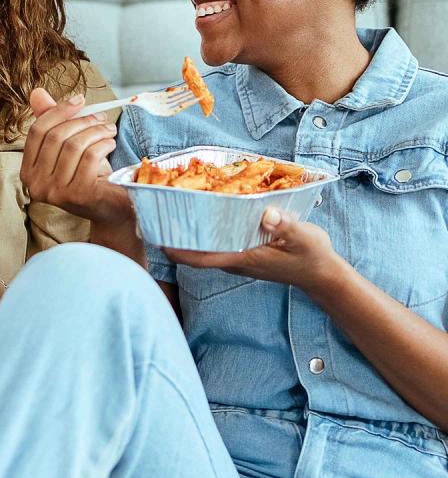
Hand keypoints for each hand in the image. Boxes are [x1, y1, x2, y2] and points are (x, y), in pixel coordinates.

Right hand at [20, 88, 117, 220]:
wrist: (110, 206)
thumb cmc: (88, 174)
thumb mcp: (67, 146)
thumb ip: (52, 121)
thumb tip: (37, 92)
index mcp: (28, 171)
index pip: (37, 131)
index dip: (58, 111)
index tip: (80, 100)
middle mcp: (36, 184)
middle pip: (56, 136)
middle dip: (82, 120)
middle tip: (101, 117)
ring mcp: (56, 192)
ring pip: (74, 145)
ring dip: (96, 131)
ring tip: (109, 130)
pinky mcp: (78, 195)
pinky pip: (90, 157)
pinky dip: (104, 145)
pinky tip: (110, 145)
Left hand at [164, 207, 342, 292]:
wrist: (322, 274)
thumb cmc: (312, 257)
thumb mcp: (304, 238)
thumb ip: (286, 226)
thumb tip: (267, 214)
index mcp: (240, 257)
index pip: (198, 257)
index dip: (174, 248)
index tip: (155, 232)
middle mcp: (233, 259)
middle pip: (195, 249)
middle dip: (176, 232)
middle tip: (158, 208)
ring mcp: (237, 256)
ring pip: (204, 244)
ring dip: (189, 228)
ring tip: (173, 203)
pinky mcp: (242, 251)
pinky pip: (216, 240)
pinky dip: (205, 227)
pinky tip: (203, 207)